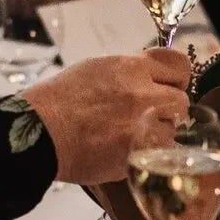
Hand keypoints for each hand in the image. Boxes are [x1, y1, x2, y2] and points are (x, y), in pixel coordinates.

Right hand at [24, 50, 189, 183]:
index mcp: (130, 68)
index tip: (169, 86)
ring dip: (159, 134)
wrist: (39, 133)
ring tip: (134, 137)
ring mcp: (143, 125)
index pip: (178, 65)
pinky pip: (159, 153)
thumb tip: (148, 78)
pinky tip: (127, 152)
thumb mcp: (94, 70)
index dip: (176, 78)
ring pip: (172, 130)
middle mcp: (142, 93)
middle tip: (151, 117)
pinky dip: (148, 155)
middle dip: (170, 110)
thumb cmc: (57, 102)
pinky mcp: (139, 153)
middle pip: (181, 100)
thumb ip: (127, 72)